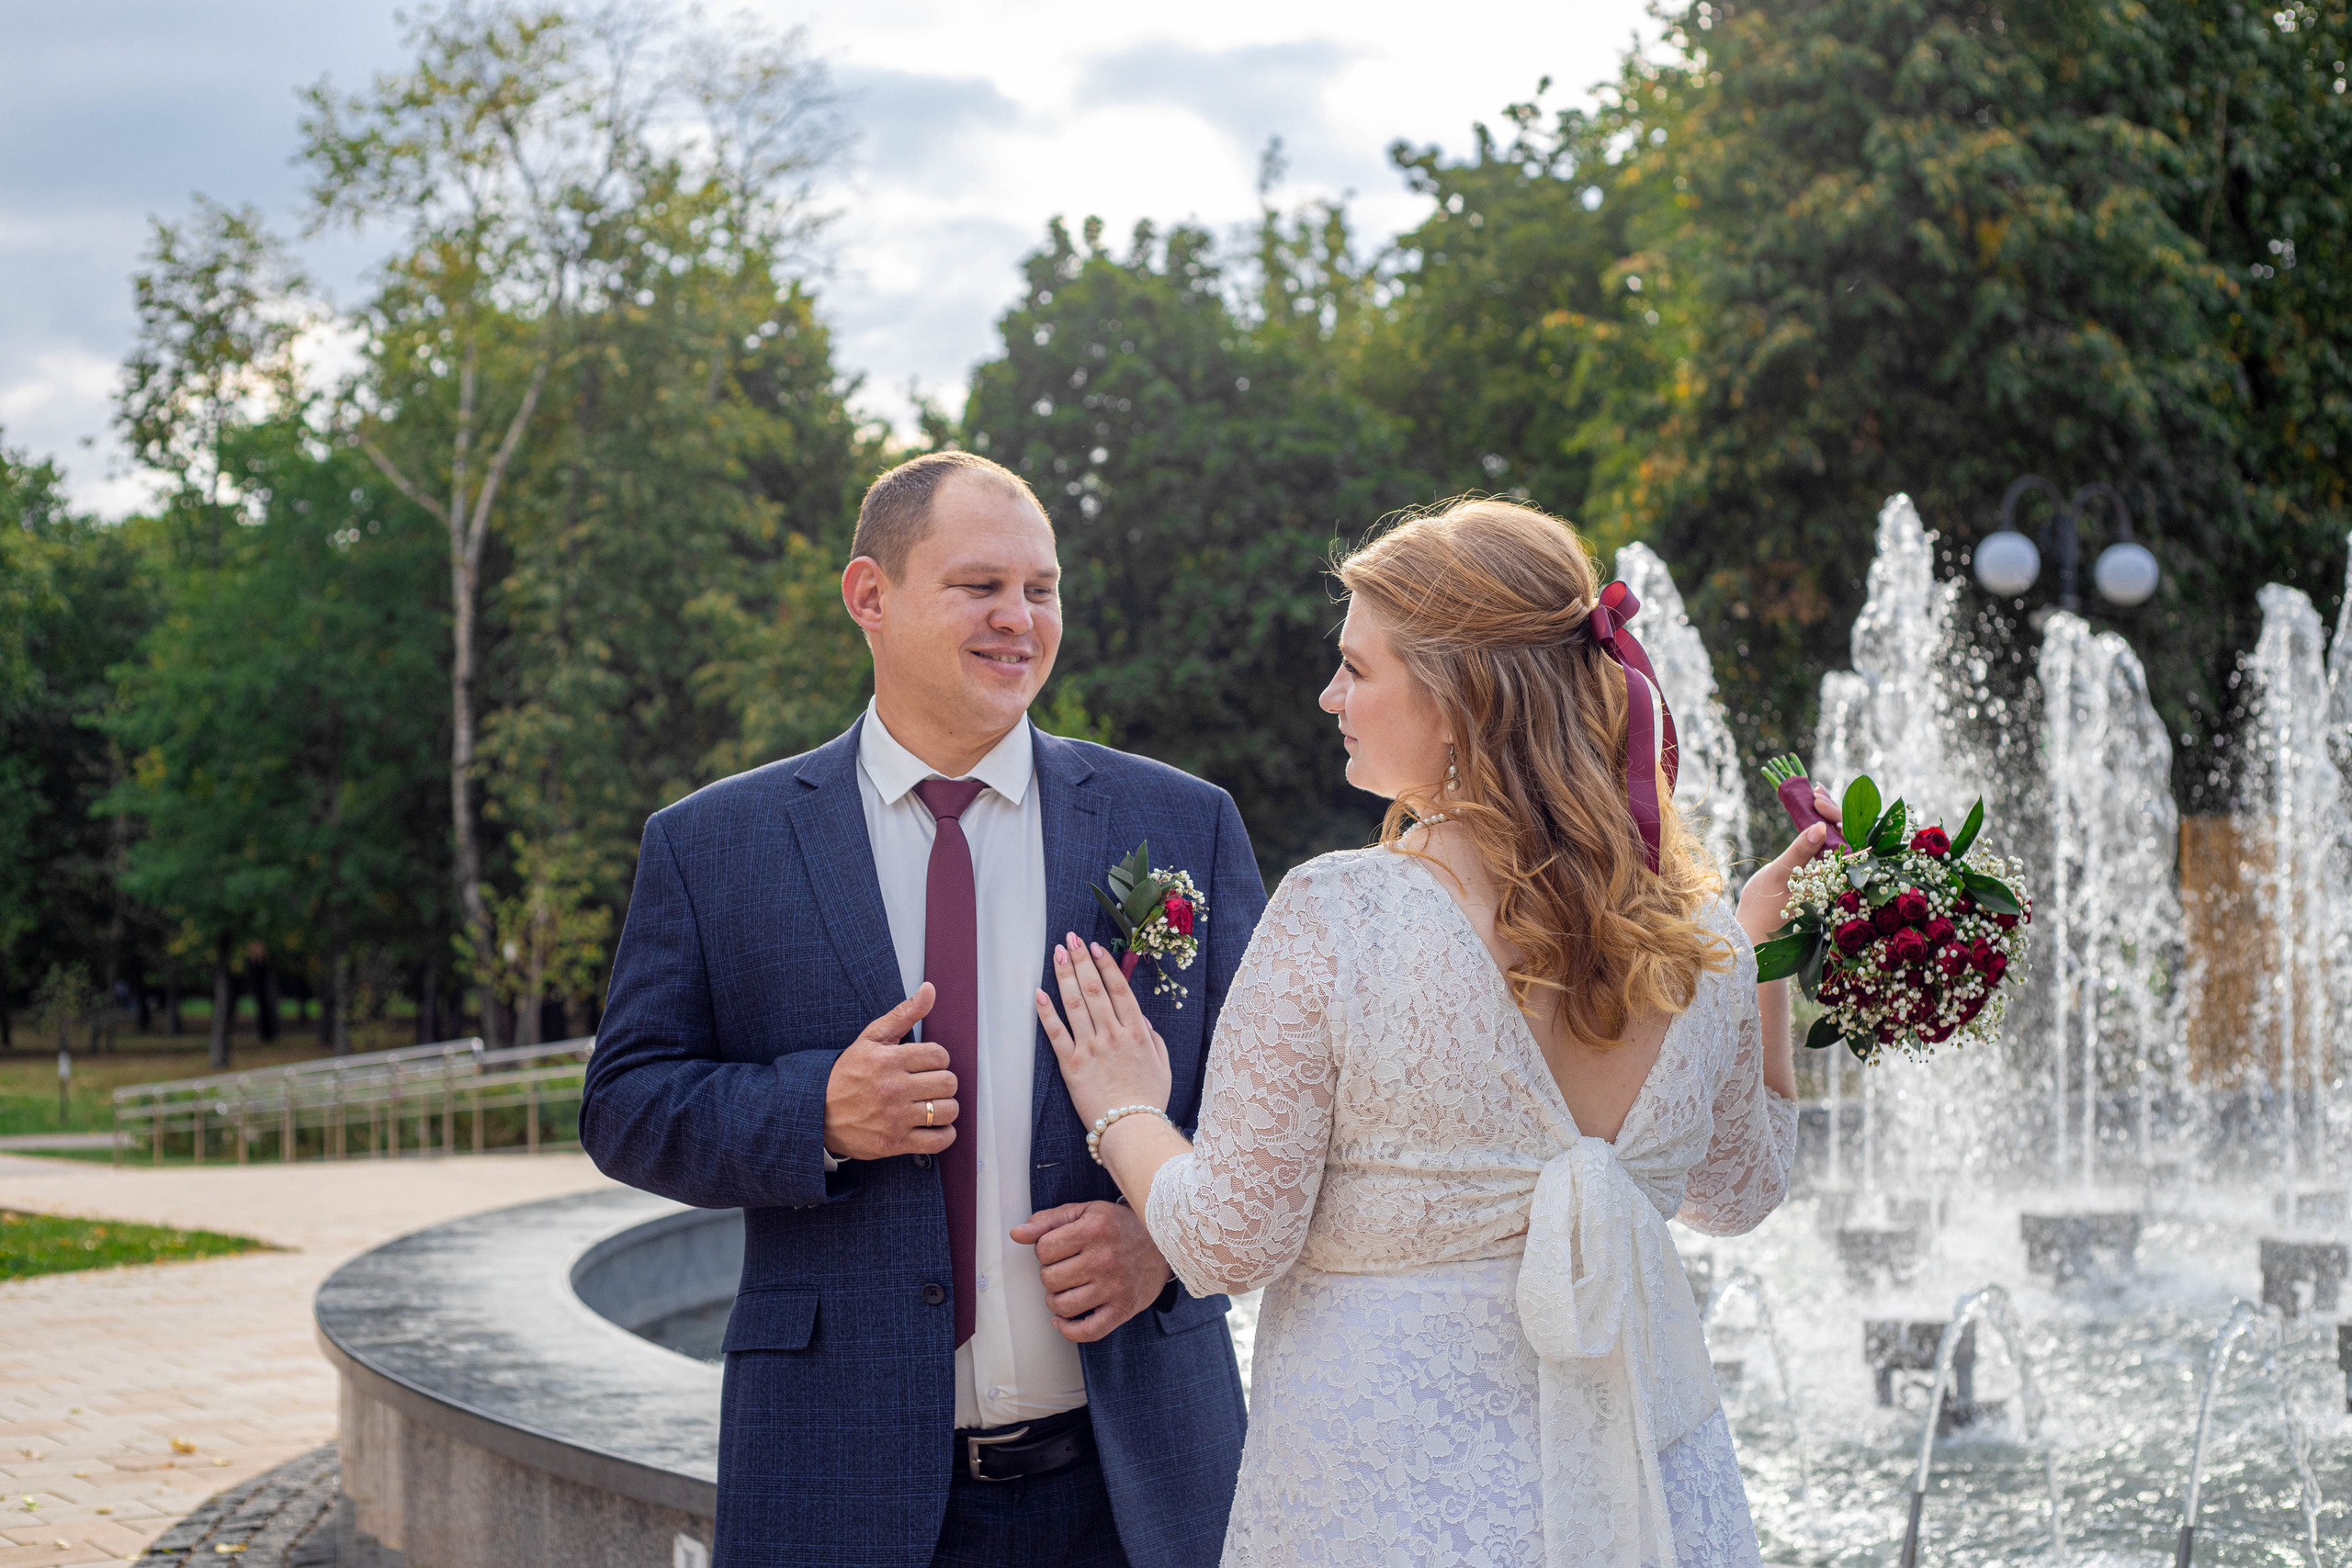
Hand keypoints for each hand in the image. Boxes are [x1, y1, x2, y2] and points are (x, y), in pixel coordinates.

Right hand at [821, 984, 960, 1161]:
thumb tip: (929, 989)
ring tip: (931, 1105)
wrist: (816, 1113)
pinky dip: (943, 1134)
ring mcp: (894, 1118)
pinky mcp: (894, 1143)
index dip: (937, 1059)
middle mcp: (893, 1089)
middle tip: (929, 1085)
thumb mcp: (871, 1038)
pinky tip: (934, 1126)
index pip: (940, 1056)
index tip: (926, 1065)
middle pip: (948, 1083)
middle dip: (942, 1083)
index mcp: (888, 1060)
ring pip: (947, 1111)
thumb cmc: (846, 1074)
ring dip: (945, 1108)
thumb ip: (903, 1014)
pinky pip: (938, 1141)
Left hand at [1009, 1200, 1173, 1342]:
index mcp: (1093, 1230)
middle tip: (1065, 1268)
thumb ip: (1048, 1220)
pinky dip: (1068, 1329)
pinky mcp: (1123, 1309)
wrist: (1164, 1242)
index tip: (1057, 1249)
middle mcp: (1104, 1258)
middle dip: (1050, 1275)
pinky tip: (1065, 1319)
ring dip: (1056, 1301)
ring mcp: (1115, 1286)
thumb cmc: (1120, 1226)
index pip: (1043, 1249)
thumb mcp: (1085, 1212)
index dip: (1044, 1250)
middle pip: (1049, 1279)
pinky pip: (1087, 1331)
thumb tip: (1016, 1234)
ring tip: (1066, 1290)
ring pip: (1062, 1306)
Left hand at [1034, 933, 1171, 1130]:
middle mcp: (1113, 1035)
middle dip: (1081, 960)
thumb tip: (1139, 1019)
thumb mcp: (1163, 1066)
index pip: (1119, 990)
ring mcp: (1090, 1048)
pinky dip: (1046, 1012)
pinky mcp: (1071, 1065)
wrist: (1131, 1129)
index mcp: (1136, 1033)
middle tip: (1071, 938)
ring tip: (1057, 953)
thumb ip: (1153, 1039)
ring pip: (1075, 1005)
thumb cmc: (1149, 1100)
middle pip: (1094, 990)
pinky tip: (1038, 993)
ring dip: (1064, 976)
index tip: (1096, 947)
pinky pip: (1056, 1033)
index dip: (1106, 965)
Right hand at [1736, 786, 1843, 948]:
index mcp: (1832, 878)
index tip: (1815, 799)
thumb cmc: (1762, 908)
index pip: (1847, 839)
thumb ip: (1800, 851)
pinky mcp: (1817, 877)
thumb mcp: (1779, 875)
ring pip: (1836, 841)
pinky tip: (1811, 813)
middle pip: (1845, 837)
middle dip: (1831, 810)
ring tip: (1815, 794)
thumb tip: (1819, 826)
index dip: (1835, 814)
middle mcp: (1836, 878)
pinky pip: (1825, 849)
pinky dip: (1818, 829)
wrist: (1753, 932)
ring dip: (1825, 816)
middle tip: (1815, 789)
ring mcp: (1828, 878)